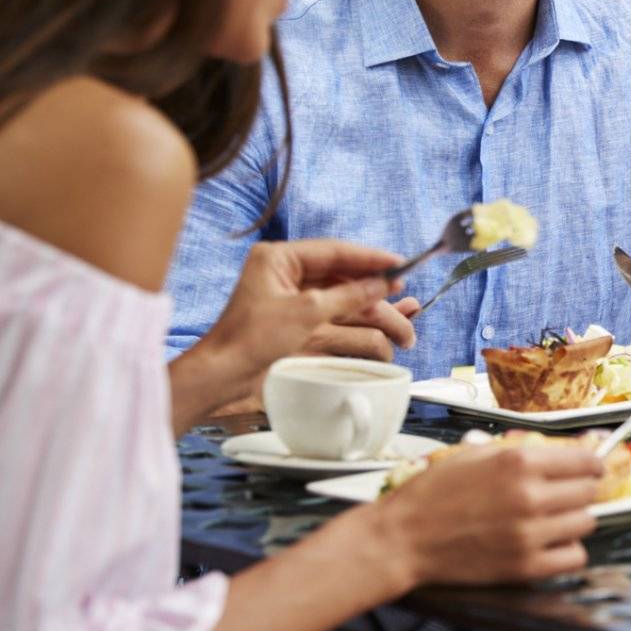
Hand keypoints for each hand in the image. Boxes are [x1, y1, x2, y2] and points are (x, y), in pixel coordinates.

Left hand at [177, 240, 412, 419]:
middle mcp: (288, 278)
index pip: (335, 252)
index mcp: (280, 260)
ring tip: (405, 333)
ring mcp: (294, 305)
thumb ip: (350, 295)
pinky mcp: (298, 328)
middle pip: (344, 280)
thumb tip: (384, 282)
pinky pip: (338, 324)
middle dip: (378, 297)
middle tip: (407, 304)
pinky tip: (386, 338)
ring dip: (375, 319)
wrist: (223, 378)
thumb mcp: (307, 311)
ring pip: (345, 305)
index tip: (401, 264)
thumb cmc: (250, 339)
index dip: (371, 259)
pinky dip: (361, 331)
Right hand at [368, 439, 601, 586]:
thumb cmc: (435, 494)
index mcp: (520, 462)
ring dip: (574, 519)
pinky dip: (568, 551)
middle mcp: (530, 496)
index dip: (591, 463)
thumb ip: (528, 450)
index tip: (589, 468)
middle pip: (590, 491)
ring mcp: (529, 534)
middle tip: (563, 494)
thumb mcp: (479, 454)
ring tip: (551, 519)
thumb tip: (579, 446)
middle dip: (581, 490)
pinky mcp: (524, 566)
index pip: (586, 460)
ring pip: (587, 523)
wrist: (403, 538)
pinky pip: (575, 558)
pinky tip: (549, 543)